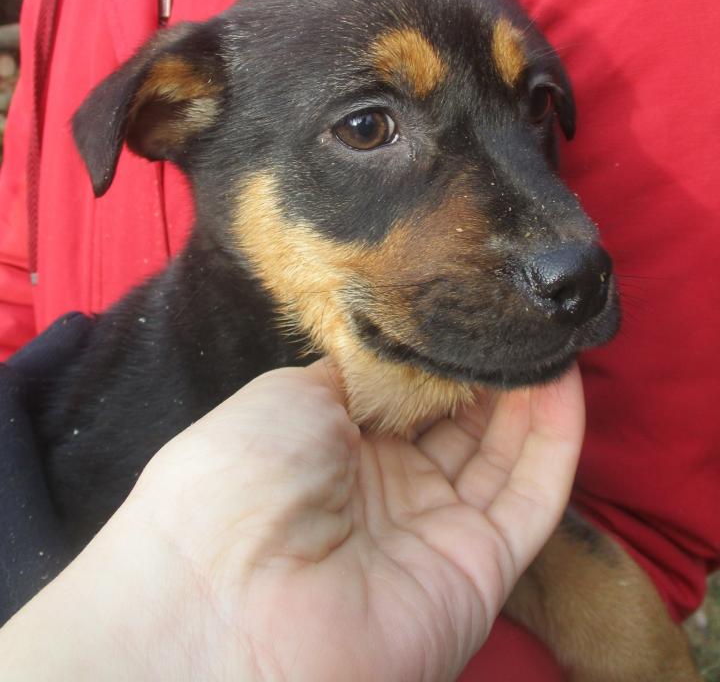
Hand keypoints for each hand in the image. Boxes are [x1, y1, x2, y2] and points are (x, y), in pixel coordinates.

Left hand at [1, 361, 583, 681]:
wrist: (230, 597)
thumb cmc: (239, 475)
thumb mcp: (287, 395)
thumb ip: (356, 371)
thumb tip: (396, 351)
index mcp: (329, 448)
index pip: (404, 394)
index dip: (437, 354)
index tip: (470, 303)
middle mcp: (383, 490)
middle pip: (456, 422)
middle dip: (488, 367)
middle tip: (519, 309)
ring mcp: (432, 530)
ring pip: (500, 453)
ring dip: (530, 391)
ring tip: (549, 328)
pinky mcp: (480, 568)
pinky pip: (530, 495)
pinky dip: (554, 437)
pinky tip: (564, 377)